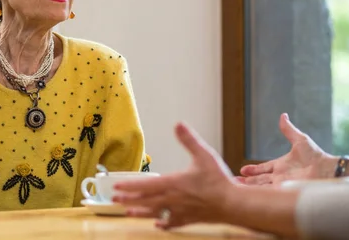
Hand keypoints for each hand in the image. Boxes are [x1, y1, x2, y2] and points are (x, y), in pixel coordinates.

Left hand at [112, 122, 234, 228]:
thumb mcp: (203, 155)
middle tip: (114, 200)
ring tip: (128, 213)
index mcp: (173, 183)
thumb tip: (178, 124)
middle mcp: (173, 199)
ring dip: (140, 212)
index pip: (145, 185)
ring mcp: (180, 211)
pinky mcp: (189, 219)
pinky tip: (158, 224)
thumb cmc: (218, 181)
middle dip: (129, 200)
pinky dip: (163, 223)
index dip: (129, 186)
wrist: (233, 205)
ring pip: (155, 213)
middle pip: (145, 200)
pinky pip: (172, 223)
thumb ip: (189, 140)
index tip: (116, 187)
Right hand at [238, 113, 334, 185]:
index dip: (253, 169)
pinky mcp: (285, 191)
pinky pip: (268, 193)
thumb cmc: (315, 155)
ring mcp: (282, 184)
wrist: (327, 169)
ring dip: (250, 188)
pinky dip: (259, 194)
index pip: (263, 168)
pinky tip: (249, 196)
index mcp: (281, 165)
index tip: (243, 169)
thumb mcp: (299, 140)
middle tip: (235, 181)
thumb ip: (288, 130)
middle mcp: (280, 175)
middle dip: (247, 181)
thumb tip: (283, 115)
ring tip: (238, 188)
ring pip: (261, 187)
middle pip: (259, 179)